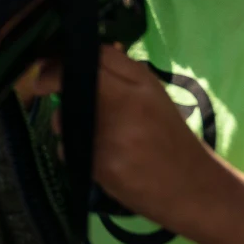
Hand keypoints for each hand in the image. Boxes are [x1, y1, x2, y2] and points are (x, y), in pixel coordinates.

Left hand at [33, 46, 243, 243]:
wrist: (196, 189)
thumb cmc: (171, 139)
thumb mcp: (153, 96)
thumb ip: (121, 72)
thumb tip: (81, 53)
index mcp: (142, 83)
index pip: (94, 57)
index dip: (63, 60)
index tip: (47, 67)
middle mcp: (127, 103)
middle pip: (73, 84)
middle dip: (54, 88)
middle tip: (50, 94)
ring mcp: (115, 135)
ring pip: (65, 120)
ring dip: (64, 124)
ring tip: (85, 133)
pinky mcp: (104, 165)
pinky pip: (70, 150)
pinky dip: (73, 152)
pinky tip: (95, 158)